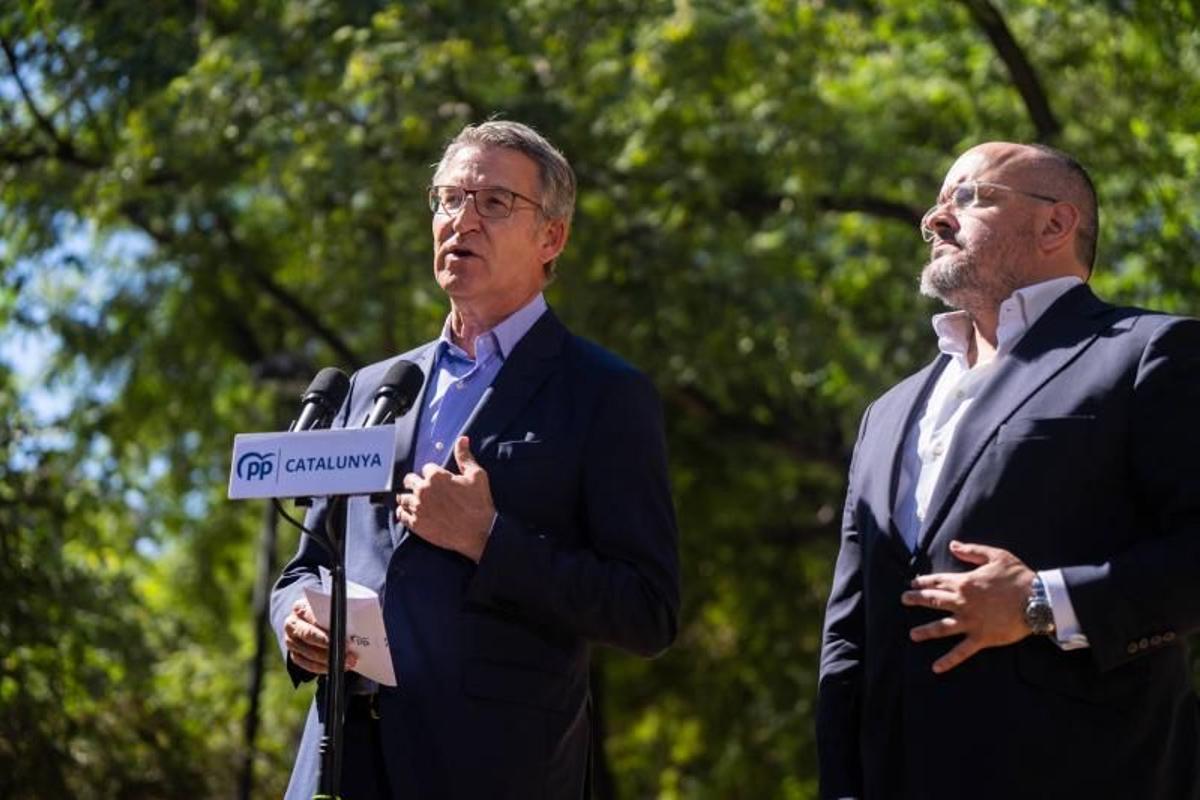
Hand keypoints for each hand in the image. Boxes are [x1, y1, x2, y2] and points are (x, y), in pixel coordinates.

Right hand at [282, 597, 357, 674]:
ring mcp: (291, 641)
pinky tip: (337, 667)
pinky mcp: (294, 655)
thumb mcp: (331, 606)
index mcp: (300, 607)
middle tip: (348, 653)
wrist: (314, 621)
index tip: (344, 634)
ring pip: (309, 653)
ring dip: (330, 660)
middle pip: (308, 635)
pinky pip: (307, 665)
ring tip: (348, 662)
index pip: (311, 615)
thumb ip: (340, 610)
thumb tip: (360, 617)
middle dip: (330, 646)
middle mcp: (292, 624)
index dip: (328, 626)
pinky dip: (323, 667)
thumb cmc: (327, 612)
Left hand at [396, 436, 494, 561]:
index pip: (426, 467)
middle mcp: (423, 490)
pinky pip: (401, 515)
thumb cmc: (479, 504)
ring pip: (403, 497)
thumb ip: (465, 457)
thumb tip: (462, 439)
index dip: (433, 472)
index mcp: (436, 476)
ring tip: (415, 500)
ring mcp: (418, 508)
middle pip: (409, 480)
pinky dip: (403, 512)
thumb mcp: (477, 476)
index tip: (439, 479)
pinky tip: (408, 512)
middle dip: (416, 482)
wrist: (480, 533)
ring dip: (408, 497)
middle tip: (425, 489)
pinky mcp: (416, 524)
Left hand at [901, 540, 1035, 673]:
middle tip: (904, 600)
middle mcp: (962, 602)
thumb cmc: (1018, 577)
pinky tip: (936, 667)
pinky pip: (961, 651)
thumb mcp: (996, 556)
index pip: (937, 581)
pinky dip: (948, 660)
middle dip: (916, 600)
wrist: (1038, 600)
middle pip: (933, 601)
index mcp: (964, 582)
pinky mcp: (981, 638)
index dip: (923, 582)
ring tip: (913, 635)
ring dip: (925, 631)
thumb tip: (952, 544)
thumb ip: (972, 551)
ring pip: (941, 627)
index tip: (913, 583)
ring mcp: (970, 621)